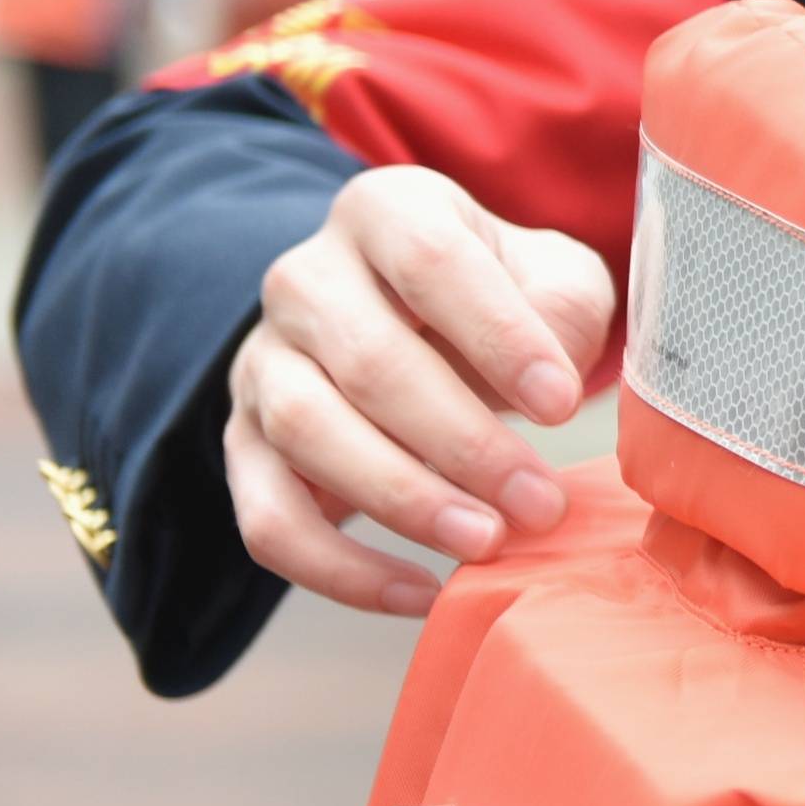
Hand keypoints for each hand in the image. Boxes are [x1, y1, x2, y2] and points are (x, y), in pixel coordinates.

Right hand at [224, 168, 613, 616]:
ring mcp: (263, 362)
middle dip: (464, 443)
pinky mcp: (242, 444)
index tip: (561, 405)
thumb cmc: (504, 299)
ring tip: (487, 542)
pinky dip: (338, 569)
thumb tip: (550, 380)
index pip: (430, 260)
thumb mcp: (551, 277)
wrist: (422, 327)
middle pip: (370, 361)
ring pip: (309, 434)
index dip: (497, 335)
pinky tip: (418, 593)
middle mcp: (305, 278)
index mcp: (387, 212)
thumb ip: (562, 306)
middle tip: (541, 504)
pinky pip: (267, 516)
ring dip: (403, 500)